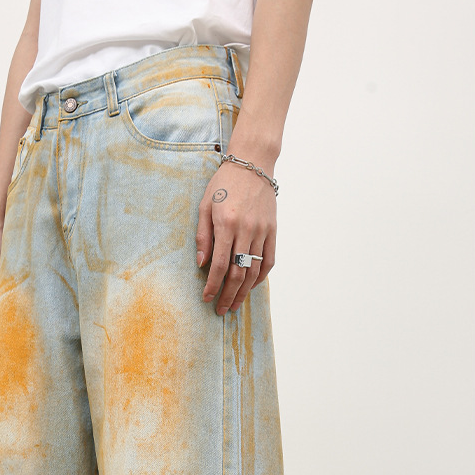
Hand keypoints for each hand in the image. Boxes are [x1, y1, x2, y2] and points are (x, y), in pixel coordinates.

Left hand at [195, 161, 275, 315]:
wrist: (253, 164)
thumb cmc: (224, 183)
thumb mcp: (205, 205)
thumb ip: (203, 235)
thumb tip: (201, 264)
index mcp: (226, 224)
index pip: (218, 265)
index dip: (212, 286)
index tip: (207, 298)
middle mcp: (246, 230)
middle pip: (237, 273)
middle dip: (228, 295)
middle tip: (220, 309)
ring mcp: (262, 231)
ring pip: (254, 271)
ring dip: (243, 292)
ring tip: (234, 305)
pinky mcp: (273, 231)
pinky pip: (269, 261)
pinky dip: (260, 278)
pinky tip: (250, 287)